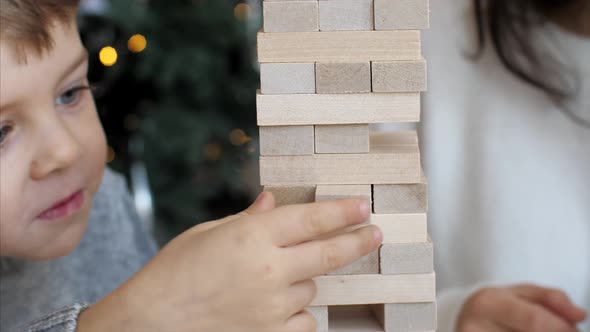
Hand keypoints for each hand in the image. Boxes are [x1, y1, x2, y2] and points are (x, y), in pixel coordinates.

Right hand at [79, 192, 380, 331]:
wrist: (151, 322)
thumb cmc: (174, 272)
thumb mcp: (209, 233)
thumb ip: (248, 219)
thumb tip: (273, 203)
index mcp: (252, 237)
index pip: (311, 219)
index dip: (341, 212)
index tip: (362, 208)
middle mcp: (269, 271)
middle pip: (328, 254)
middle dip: (357, 242)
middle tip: (374, 235)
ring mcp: (272, 307)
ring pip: (311, 289)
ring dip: (303, 280)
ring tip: (271, 280)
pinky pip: (303, 321)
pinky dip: (296, 313)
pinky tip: (275, 307)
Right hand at [457, 284, 586, 331]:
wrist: (465, 320)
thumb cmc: (496, 306)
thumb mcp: (521, 293)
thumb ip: (552, 298)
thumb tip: (578, 315)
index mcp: (488, 304)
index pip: (533, 320)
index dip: (560, 327)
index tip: (574, 329)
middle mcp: (476, 328)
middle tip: (560, 331)